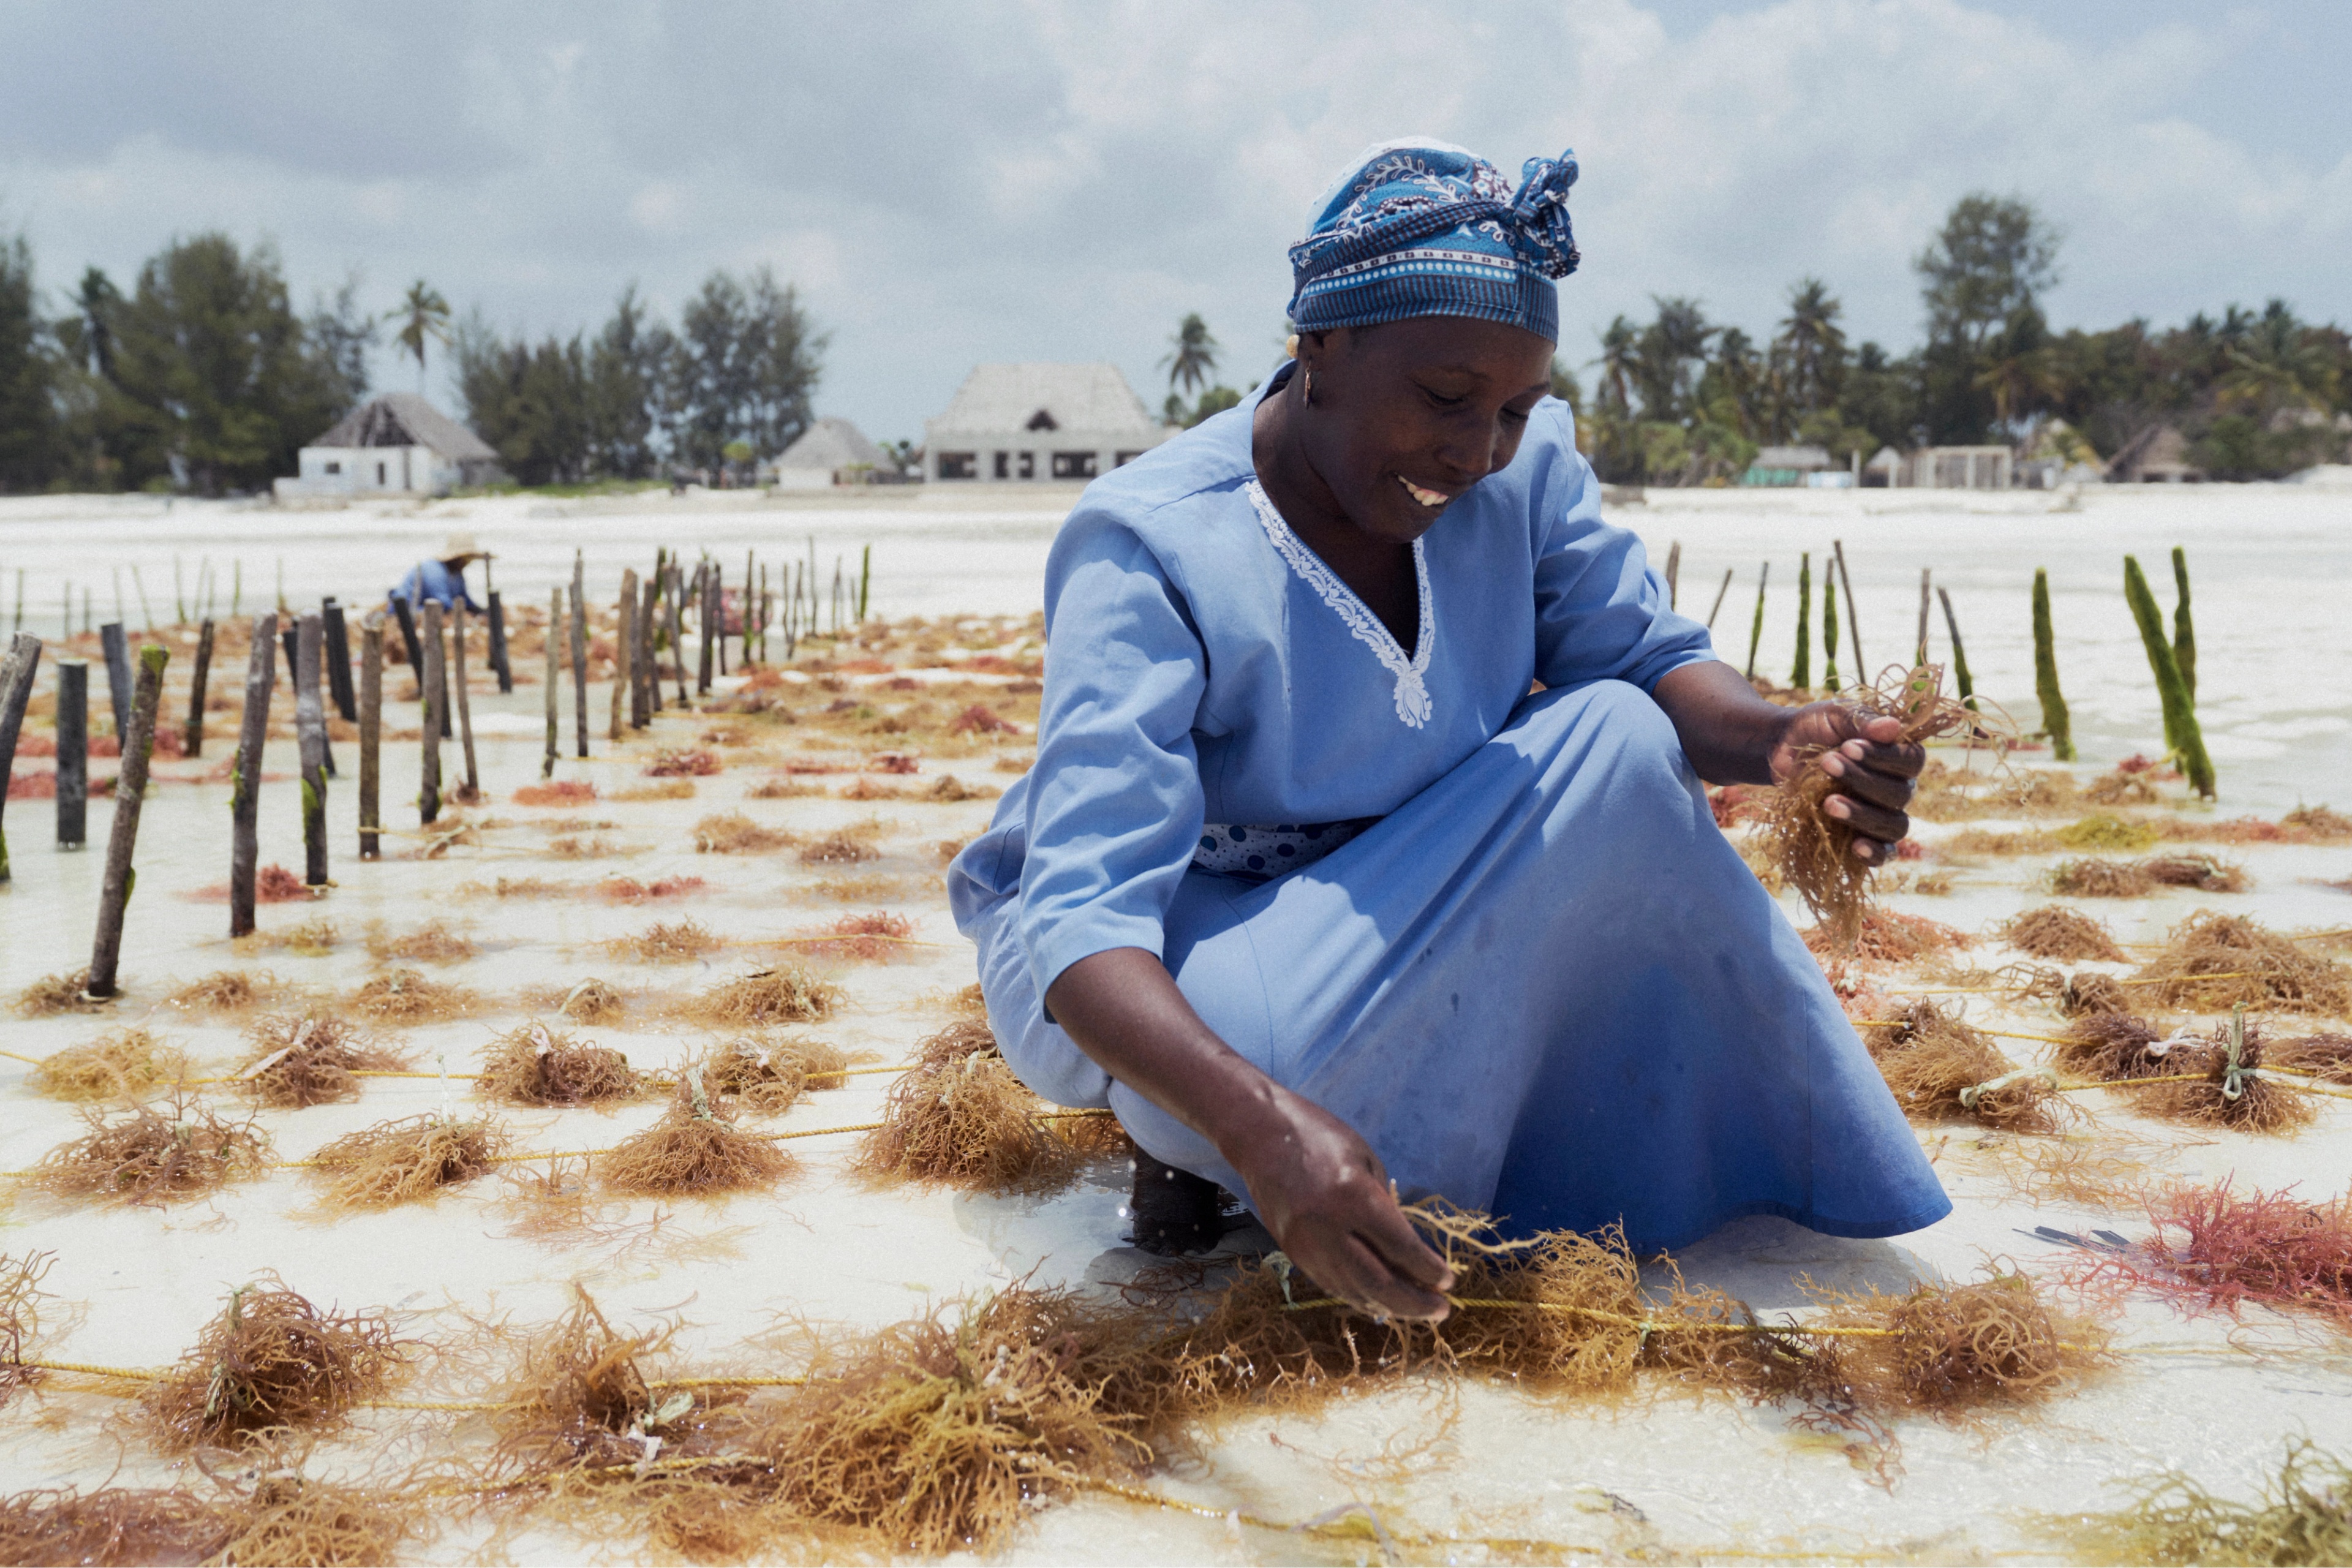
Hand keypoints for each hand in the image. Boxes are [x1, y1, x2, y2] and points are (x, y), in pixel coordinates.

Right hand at [1220, 1089, 1456, 1321]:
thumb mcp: (1365, 1160)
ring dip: (1389, 1306)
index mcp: (1353, 1198)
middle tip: (1441, 1310)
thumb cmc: (1320, 1135)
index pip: (1400, 1248)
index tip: (1448, 1281)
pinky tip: (1379, 1300)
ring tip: (1415, 1310)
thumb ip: (1386, 1205)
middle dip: (1414, 1303)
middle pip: (1378, 1284)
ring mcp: (1306, 1246)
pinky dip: (1359, 1297)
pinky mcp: (1291, 1253)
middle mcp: (1328, 1230)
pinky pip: (1331, 1285)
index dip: (1428, 1269)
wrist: (1258, 1134)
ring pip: (1353, 1292)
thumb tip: (1405, 1248)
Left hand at [1769, 705, 1923, 862]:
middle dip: (1863, 781)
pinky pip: (1884, 853)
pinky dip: (1875, 853)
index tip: (1848, 747)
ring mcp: (1883, 815)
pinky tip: (1857, 847)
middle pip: (1900, 794)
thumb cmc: (1815, 729)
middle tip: (1827, 764)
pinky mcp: (1862, 836)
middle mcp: (1898, 787)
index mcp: (1899, 755)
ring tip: (1829, 804)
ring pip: (1894, 825)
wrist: (1780, 750)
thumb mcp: (1834, 715)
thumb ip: (1862, 720)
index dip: (1884, 757)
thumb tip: (1893, 726)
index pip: (1912, 760)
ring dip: (1863, 815)